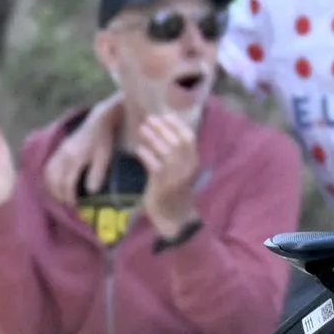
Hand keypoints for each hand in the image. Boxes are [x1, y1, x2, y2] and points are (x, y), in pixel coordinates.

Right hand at [44, 100, 125, 203]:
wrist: (98, 120)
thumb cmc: (103, 140)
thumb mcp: (104, 157)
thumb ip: (97, 173)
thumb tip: (90, 192)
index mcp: (73, 158)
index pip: (66, 184)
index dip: (69, 198)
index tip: (75, 208)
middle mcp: (62, 155)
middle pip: (53, 181)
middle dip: (58, 196)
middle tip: (67, 207)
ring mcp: (58, 151)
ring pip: (47, 174)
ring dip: (51, 189)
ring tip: (59, 199)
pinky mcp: (58, 149)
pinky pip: (47, 167)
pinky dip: (48, 179)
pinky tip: (54, 186)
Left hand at [132, 106, 201, 236]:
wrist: (175, 218)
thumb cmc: (175, 191)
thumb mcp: (181, 171)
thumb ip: (176, 154)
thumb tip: (163, 131)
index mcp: (194, 163)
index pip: (189, 139)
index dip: (177, 125)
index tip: (166, 115)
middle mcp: (188, 168)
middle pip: (176, 142)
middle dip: (162, 128)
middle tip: (149, 119)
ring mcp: (176, 177)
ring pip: (165, 151)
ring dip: (153, 138)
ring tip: (142, 129)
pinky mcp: (163, 185)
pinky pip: (154, 166)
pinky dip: (146, 155)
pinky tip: (139, 150)